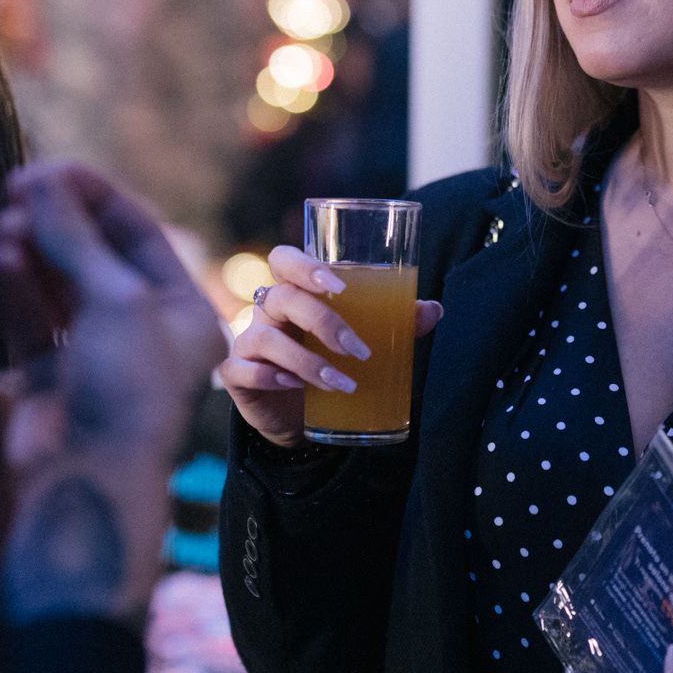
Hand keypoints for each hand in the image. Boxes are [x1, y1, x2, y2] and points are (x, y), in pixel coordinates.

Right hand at [0, 161, 228, 626]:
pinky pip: (29, 319)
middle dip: (57, 221)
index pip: (139, 235)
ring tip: (5, 225)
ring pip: (56, 285)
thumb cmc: (122, 394)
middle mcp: (142, 333)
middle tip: (18, 190)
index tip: (49, 169)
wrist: (83, 485)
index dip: (94, 197)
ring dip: (31, 249)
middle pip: (95, 256)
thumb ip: (76, 240)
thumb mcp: (115, 303)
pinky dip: (14, 286)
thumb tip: (44, 183)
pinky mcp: (47, 381)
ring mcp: (92, 357)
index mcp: (184, 315)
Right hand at [218, 243, 443, 448]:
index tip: (339, 286)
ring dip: (307, 361)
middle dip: (322, 322)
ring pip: (265, 337)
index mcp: (295, 290)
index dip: (305, 266)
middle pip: (281, 297)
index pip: (284, 258)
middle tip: (358, 349)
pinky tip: (296, 387)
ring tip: (343, 383)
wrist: (301, 414)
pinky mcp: (238, 375)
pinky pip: (241, 368)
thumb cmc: (333, 360)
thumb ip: (396, 321)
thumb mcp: (364, 339)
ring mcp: (249, 341)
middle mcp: (268, 310)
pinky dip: (270, 376)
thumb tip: (433, 309)